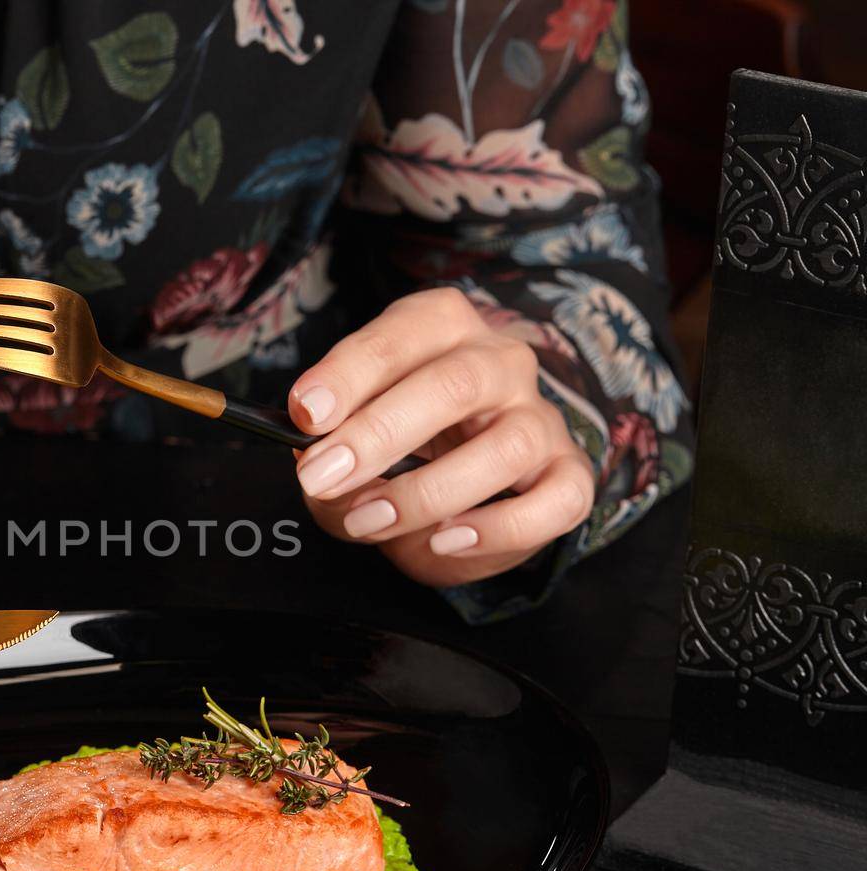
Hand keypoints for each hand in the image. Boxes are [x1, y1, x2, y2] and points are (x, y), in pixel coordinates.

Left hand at [289, 288, 594, 587]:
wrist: (462, 488)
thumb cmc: (398, 445)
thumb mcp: (350, 435)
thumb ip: (328, 446)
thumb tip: (312, 460)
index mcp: (442, 328)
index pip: (401, 335)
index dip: (349, 374)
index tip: (305, 413)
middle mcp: (500, 362)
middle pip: (455, 384)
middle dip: (379, 434)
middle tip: (321, 476)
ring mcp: (540, 419)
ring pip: (504, 448)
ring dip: (426, 492)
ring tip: (368, 519)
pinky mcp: (568, 475)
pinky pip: (555, 501)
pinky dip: (497, 528)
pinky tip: (445, 539)